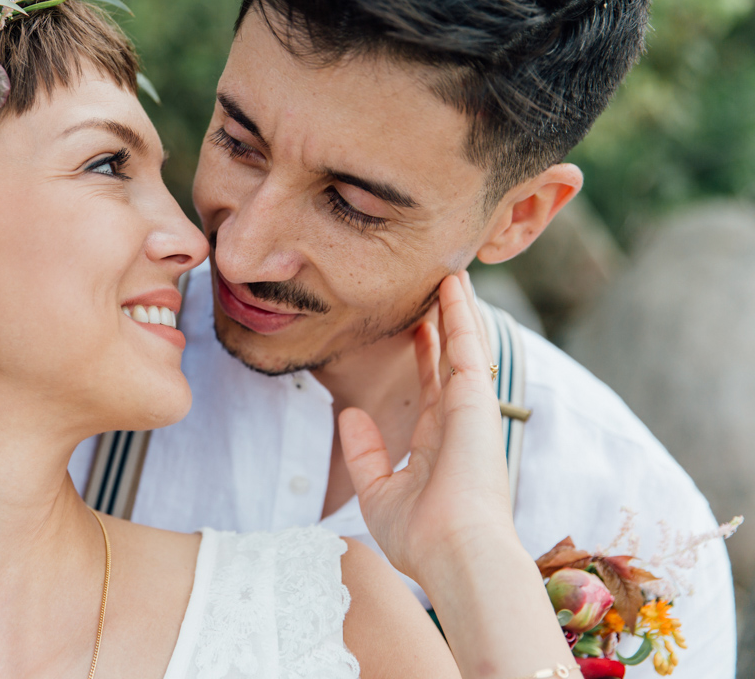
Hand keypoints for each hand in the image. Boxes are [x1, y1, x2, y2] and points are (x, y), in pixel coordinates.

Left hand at [339, 271, 518, 585]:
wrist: (452, 554)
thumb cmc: (420, 537)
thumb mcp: (378, 492)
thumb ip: (364, 452)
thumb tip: (348, 414)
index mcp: (437, 444)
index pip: (430, 386)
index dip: (424, 354)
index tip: (416, 327)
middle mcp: (457, 421)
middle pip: (449, 358)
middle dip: (442, 323)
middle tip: (434, 287)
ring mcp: (470, 409)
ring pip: (462, 344)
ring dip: (455, 308)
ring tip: (447, 270)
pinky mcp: (477, 400)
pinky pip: (468, 345)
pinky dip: (462, 312)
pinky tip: (454, 283)